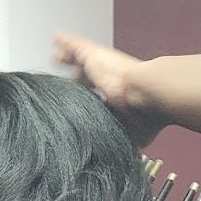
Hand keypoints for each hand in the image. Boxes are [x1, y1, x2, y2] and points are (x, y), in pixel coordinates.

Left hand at [54, 33, 200, 144]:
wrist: (144, 96)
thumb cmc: (140, 117)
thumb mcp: (129, 135)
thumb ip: (123, 141)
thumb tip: (125, 159)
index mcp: (115, 97)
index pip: (97, 98)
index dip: (89, 100)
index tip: (79, 105)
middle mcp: (106, 80)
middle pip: (86, 78)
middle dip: (76, 79)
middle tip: (64, 83)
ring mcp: (98, 66)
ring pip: (79, 61)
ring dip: (68, 59)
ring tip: (56, 59)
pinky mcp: (91, 54)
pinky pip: (74, 46)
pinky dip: (65, 43)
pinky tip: (56, 41)